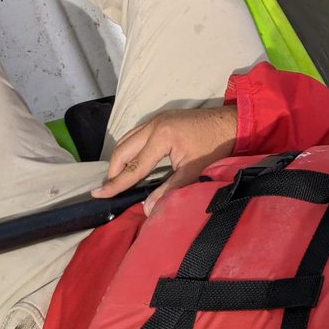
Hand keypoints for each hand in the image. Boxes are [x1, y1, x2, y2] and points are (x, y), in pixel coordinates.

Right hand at [92, 105, 237, 214]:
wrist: (231, 122)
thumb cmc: (215, 146)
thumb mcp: (193, 171)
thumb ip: (168, 190)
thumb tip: (146, 209)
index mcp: (161, 137)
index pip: (133, 166)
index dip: (115, 183)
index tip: (97, 195)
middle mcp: (153, 124)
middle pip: (123, 150)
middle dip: (113, 171)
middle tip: (107, 190)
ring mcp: (156, 119)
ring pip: (127, 139)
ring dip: (119, 159)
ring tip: (115, 179)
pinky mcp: (160, 118)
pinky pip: (135, 134)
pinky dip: (128, 149)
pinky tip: (129, 162)